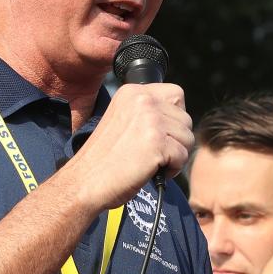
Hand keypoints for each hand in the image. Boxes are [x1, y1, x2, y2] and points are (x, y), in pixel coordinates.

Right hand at [69, 82, 193, 209]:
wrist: (85, 181)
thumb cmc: (103, 158)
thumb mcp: (122, 120)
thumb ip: (145, 112)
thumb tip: (178, 118)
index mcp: (132, 92)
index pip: (176, 94)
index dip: (174, 116)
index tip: (159, 133)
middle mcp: (143, 100)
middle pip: (185, 118)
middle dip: (176, 140)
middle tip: (155, 154)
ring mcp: (151, 120)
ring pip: (187, 137)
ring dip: (176, 155)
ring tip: (152, 163)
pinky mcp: (157, 143)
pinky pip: (182, 156)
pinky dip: (172, 169)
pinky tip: (152, 171)